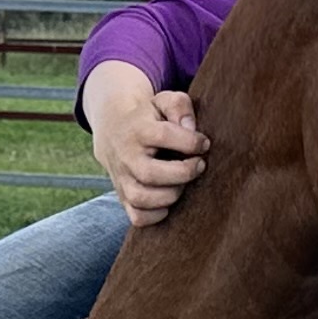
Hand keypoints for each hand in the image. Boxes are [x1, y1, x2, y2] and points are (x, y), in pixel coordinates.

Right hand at [86, 64, 208, 226]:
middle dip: (182, 173)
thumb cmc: (149, 118)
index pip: (163, 136)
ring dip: (170, 195)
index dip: (190, 142)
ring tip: (183, 184)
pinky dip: (157, 215)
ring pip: (142, 198)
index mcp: (138, 130)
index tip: (204, 144)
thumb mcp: (162, 101)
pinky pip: (137, 217)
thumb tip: (191, 128)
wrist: (113, 132)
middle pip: (150, 174)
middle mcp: (126, 157)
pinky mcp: (123, 197)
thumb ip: (179, 106)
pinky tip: (169, 201)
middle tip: (199, 166)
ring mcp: (122, 179)